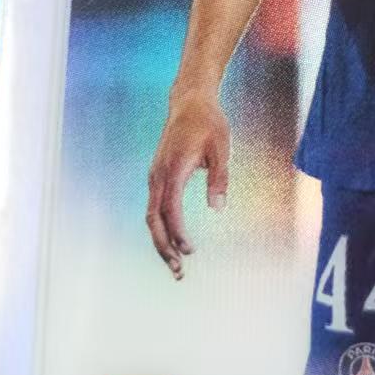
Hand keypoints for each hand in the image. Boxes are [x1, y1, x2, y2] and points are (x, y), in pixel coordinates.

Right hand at [146, 90, 230, 278]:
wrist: (190, 102)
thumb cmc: (209, 123)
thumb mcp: (222, 148)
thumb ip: (219, 178)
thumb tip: (218, 208)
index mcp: (172, 169)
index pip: (169, 209)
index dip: (177, 232)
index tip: (189, 250)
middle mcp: (158, 175)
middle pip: (153, 219)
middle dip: (163, 247)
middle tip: (178, 271)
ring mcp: (155, 177)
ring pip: (152, 216)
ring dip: (162, 241)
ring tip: (176, 265)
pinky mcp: (158, 177)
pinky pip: (155, 208)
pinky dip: (162, 228)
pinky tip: (174, 242)